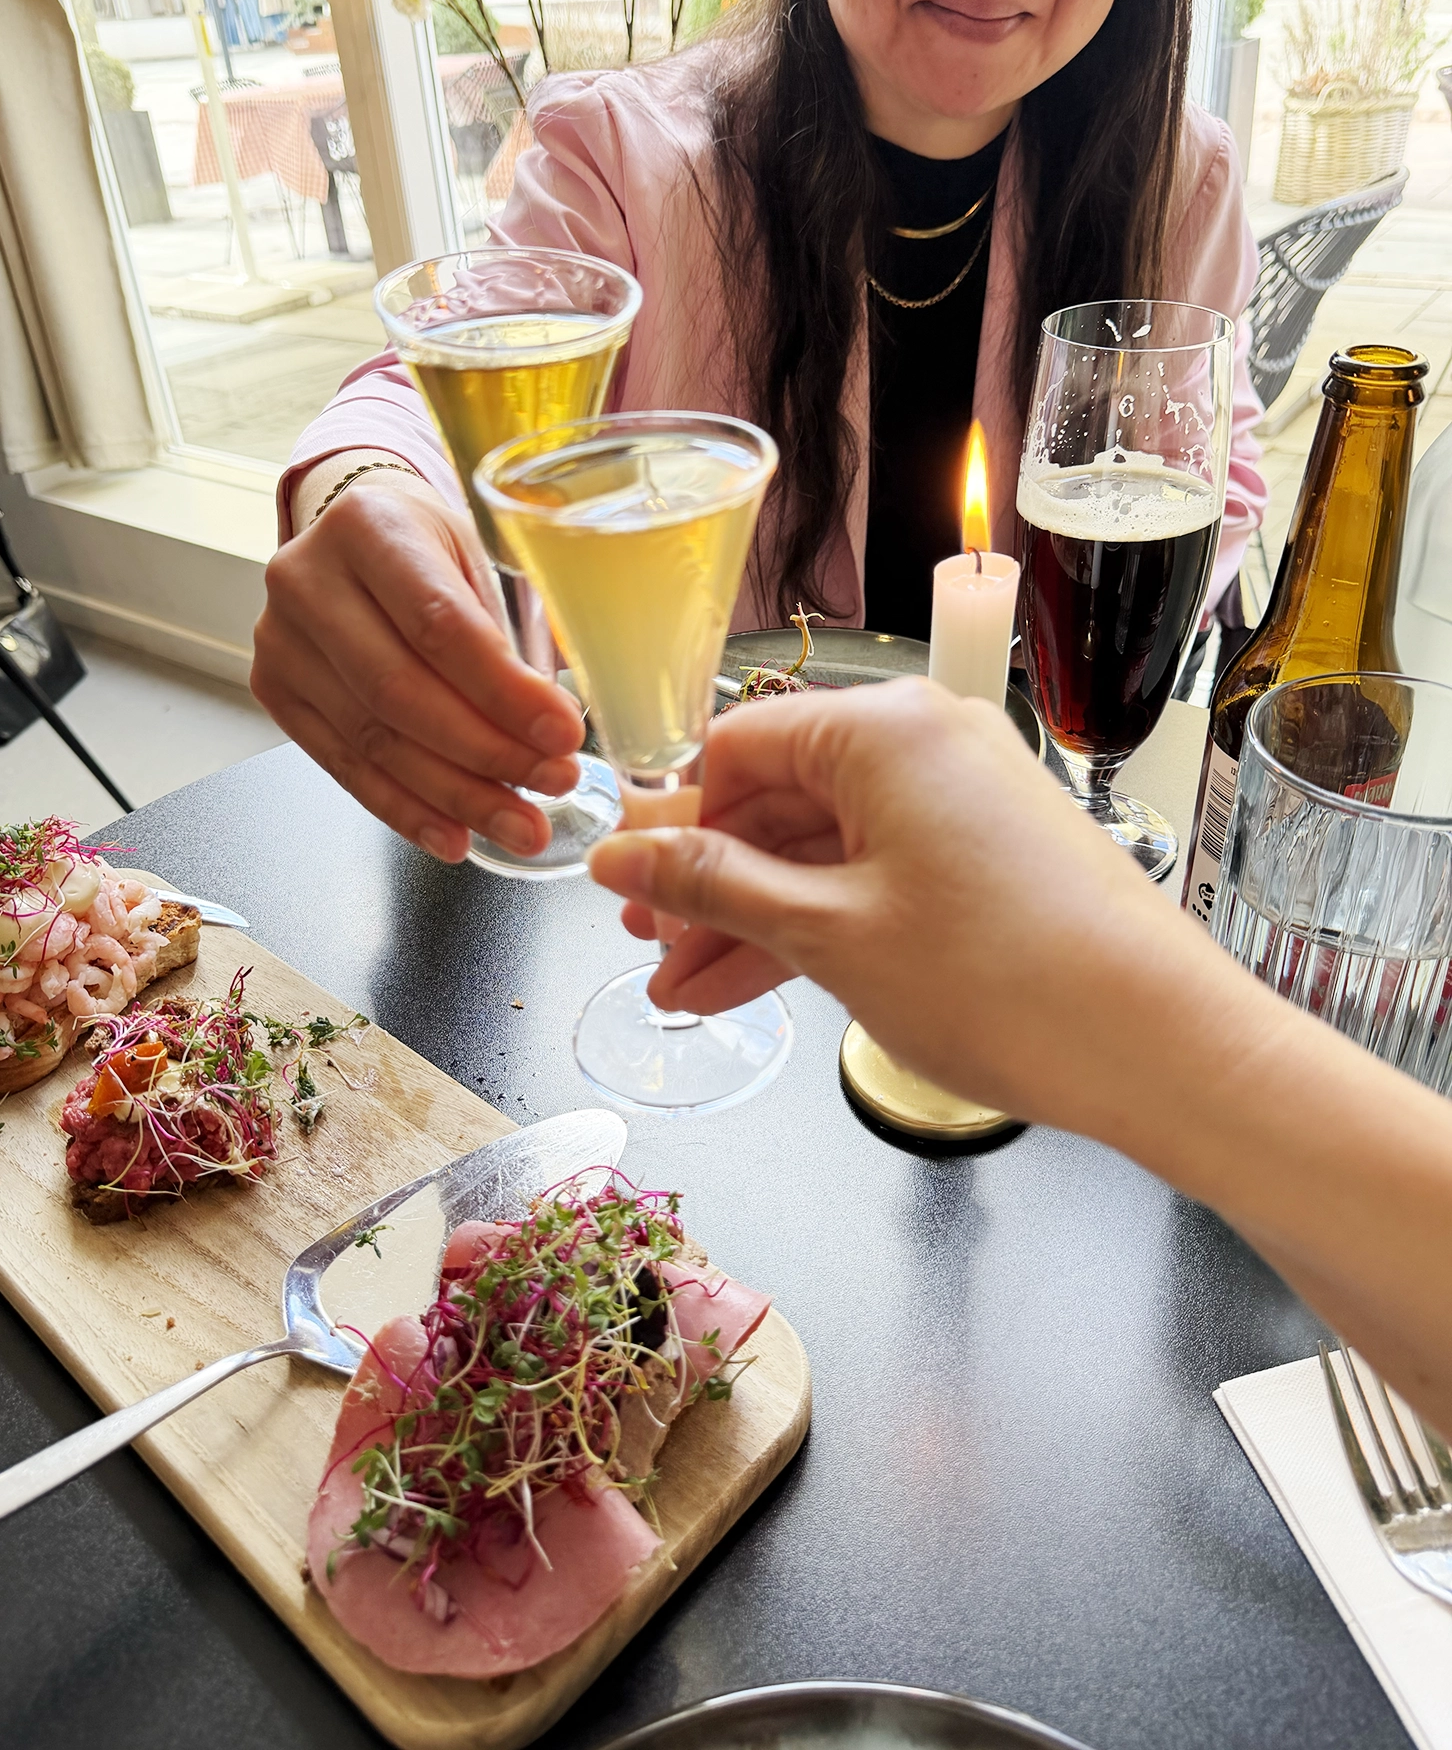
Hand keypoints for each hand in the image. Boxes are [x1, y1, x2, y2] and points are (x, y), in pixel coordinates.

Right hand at [252, 476, 584, 862]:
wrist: (359, 538)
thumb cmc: (429, 547)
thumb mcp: (481, 557)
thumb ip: (515, 631)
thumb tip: (561, 726)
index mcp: (369, 527)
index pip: (440, 626)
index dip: (504, 691)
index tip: (563, 734)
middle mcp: (307, 580)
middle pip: (401, 691)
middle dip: (487, 753)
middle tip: (551, 786)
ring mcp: (281, 640)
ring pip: (373, 739)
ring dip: (454, 795)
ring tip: (518, 824)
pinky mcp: (275, 691)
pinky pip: (345, 766)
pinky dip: (405, 808)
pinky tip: (454, 834)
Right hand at [588, 679, 1222, 1127]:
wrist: (1158, 1044)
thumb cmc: (997, 979)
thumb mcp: (826, 933)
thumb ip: (710, 885)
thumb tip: (614, 856)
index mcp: (881, 727)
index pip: (737, 745)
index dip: (670, 820)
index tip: (624, 887)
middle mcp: (924, 741)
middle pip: (778, 799)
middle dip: (706, 884)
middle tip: (648, 953)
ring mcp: (961, 799)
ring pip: (823, 849)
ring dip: (752, 919)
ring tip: (684, 995)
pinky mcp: (988, 855)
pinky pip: (875, 874)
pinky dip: (818, 926)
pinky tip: (754, 986)